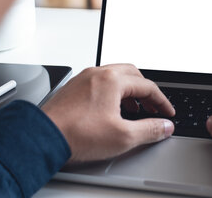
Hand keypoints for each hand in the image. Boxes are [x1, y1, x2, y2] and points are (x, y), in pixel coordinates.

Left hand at [41, 64, 174, 161]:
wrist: (44, 137)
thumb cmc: (76, 134)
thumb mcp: (123, 136)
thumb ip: (150, 129)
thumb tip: (165, 126)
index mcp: (112, 80)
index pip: (148, 86)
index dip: (162, 101)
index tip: (167, 113)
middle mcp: (97, 73)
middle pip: (132, 74)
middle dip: (146, 90)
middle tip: (153, 106)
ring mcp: (83, 79)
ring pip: (115, 76)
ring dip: (129, 90)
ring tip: (134, 108)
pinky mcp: (73, 88)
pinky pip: (99, 82)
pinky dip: (112, 91)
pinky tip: (111, 108)